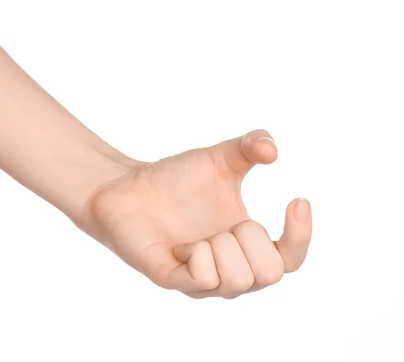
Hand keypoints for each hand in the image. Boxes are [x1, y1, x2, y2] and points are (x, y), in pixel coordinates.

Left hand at [86, 129, 311, 298]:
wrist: (126, 186)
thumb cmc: (174, 179)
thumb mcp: (219, 158)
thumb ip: (249, 147)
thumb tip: (273, 150)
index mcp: (245, 245)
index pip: (290, 260)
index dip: (301, 236)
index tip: (296, 200)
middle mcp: (228, 269)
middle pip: (270, 274)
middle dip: (252, 239)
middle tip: (225, 223)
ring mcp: (200, 280)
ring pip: (239, 280)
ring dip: (222, 245)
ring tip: (199, 234)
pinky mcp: (171, 279)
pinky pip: (202, 278)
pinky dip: (198, 253)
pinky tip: (180, 243)